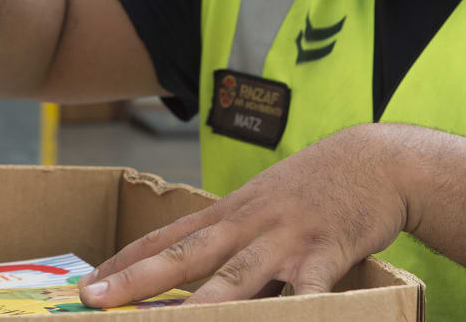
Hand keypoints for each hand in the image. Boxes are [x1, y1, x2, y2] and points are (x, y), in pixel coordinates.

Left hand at [78, 124, 411, 307]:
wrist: (375, 160)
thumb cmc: (316, 185)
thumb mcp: (264, 200)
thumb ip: (233, 231)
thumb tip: (195, 263)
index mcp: (231, 213)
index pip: (166, 238)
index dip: (125, 261)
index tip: (89, 283)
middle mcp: (249, 224)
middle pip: (185, 256)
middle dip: (136, 281)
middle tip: (94, 300)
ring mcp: (285, 238)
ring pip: (234, 277)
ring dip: (198, 306)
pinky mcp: (326, 251)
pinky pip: (308, 287)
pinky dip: (296, 306)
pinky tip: (289, 317)